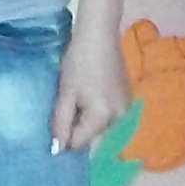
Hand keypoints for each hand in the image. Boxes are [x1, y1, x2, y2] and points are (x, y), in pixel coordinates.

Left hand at [50, 22, 130, 155]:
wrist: (100, 34)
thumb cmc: (79, 62)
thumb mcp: (66, 93)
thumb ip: (61, 123)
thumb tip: (57, 150)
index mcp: (102, 118)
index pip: (80, 144)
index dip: (65, 138)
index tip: (57, 122)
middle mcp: (120, 118)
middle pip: (94, 139)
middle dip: (79, 132)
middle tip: (66, 112)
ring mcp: (127, 108)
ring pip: (103, 128)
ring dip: (89, 123)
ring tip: (78, 102)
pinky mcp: (128, 98)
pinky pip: (111, 116)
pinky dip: (99, 114)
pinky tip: (90, 96)